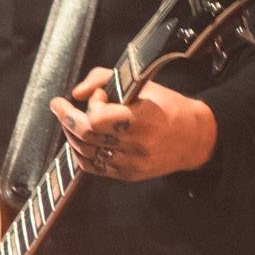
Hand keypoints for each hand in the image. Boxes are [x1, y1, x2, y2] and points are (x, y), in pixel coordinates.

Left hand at [50, 67, 216, 181]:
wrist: (195, 139)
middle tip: (59, 105)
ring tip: (70, 119)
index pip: (99, 119)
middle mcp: (138, 145)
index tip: (99, 95)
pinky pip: (92, 166)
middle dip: (67, 117)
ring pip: (84, 151)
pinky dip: (79, 151)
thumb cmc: (166, 106)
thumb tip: (76, 93)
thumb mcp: (142, 83)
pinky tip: (80, 139)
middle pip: (86, 135)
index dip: (92, 105)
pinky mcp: (128, 175)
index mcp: (144, 119)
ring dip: (70, 133)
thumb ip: (103, 79)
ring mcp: (132, 163)